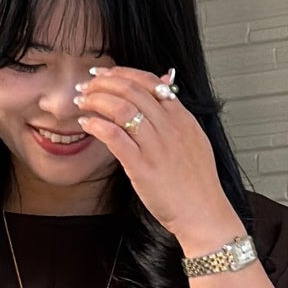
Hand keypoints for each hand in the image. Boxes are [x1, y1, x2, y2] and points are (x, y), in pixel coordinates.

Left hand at [71, 65, 241, 253]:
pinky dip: (97, 125)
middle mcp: (169, 127)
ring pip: (121, 108)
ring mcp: (156, 147)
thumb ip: (177, 113)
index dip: (122, 73)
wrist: (204, 214)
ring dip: (96, 100)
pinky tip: (87, 123)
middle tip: (86, 85)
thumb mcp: (195, 139)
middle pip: (131, 90)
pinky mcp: (142, 167)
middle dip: (103, 83)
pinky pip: (115, 137)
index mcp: (182, 118)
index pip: (149, 82)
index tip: (104, 74)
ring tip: (82, 101)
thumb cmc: (198, 184)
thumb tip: (165, 86)